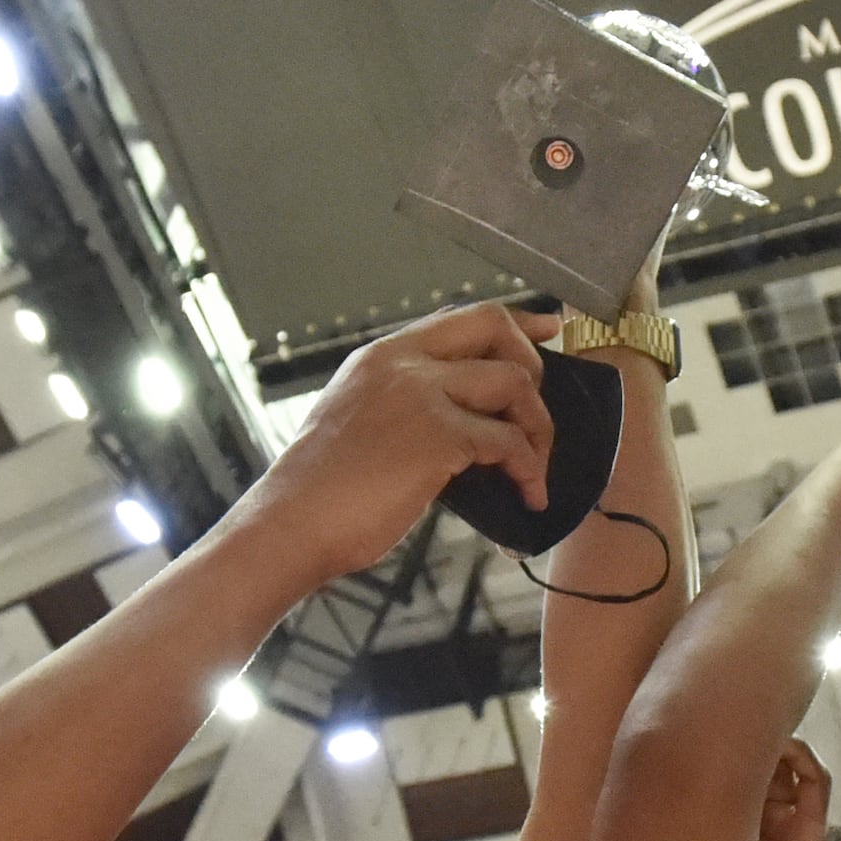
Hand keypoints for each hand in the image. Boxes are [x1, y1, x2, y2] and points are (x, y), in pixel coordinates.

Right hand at [248, 301, 558, 580]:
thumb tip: (458, 419)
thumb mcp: (355, 419)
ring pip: (515, 384)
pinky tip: (528, 496)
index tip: (548, 330)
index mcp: (381, 355)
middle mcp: (403, 362)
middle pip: (495, 327)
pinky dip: (530, 471)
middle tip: (537, 413)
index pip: (460, 318)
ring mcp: (422, 394)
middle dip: (534, 363)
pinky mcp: (440, 437)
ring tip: (534, 469)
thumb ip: (401, 402)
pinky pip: (510, 443)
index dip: (514, 323)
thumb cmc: (320, 490)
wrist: (293, 523)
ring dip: (539, 427)